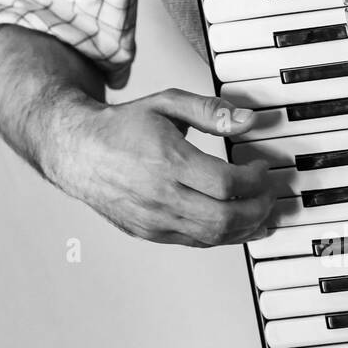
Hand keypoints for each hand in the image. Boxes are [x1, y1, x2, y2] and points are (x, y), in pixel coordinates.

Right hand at [49, 88, 273, 246]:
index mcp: (167, 162)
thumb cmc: (121, 128)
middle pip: (225, 217)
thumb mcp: (166, 104)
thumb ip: (209, 111)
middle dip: (259, 208)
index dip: (255, 180)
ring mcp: (154, 220)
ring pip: (214, 236)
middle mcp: (160, 196)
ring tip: (263, 213)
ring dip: (247, 227)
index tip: (262, 168)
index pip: (227, 184)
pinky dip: (224, 237)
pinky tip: (240, 227)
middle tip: (270, 193)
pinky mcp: (150, 234)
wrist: (77, 152)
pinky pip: (197, 243)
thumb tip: (248, 120)